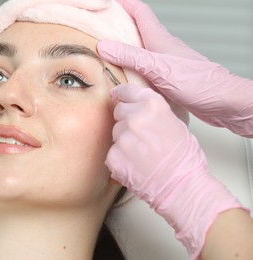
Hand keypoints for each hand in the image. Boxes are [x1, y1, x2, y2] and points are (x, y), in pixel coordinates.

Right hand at [97, 0, 252, 136]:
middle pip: (140, 30)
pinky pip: (146, 66)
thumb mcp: (159, 68)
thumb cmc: (198, 84)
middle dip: (122, 26)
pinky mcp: (169, 77)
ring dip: (127, 48)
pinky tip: (129, 77)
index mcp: (160, 40)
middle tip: (104, 29)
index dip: (126, 5)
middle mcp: (163, 48)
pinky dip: (134, 66)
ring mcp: (167, 63)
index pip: (141, 14)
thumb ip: (131, 57)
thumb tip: (105, 46)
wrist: (222, 101)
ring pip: (143, 49)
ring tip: (111, 53)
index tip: (111, 4)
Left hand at [106, 84, 245, 258]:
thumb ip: (153, 112)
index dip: (121, 94)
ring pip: (115, 134)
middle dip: (126, 121)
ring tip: (142, 155)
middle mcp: (135, 117)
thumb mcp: (175, 123)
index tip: (116, 95)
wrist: (182, 186)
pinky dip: (120, 159)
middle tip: (140, 137)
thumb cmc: (185, 158)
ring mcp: (123, 137)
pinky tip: (135, 166)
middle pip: (118, 112)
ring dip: (124, 141)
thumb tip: (138, 108)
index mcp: (152, 105)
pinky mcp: (114, 156)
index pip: (127, 92)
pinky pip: (112, 153)